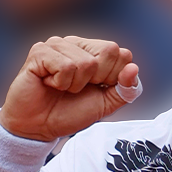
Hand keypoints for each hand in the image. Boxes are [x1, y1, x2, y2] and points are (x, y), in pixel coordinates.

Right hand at [0, 36, 139, 141]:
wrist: (38, 127)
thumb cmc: (69, 112)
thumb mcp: (106, 104)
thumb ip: (125, 89)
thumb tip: (133, 68)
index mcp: (94, 51)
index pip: (122, 54)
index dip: (113, 78)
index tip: (94, 88)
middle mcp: (77, 43)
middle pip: (109, 51)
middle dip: (97, 79)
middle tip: (76, 88)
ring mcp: (57, 44)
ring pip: (86, 62)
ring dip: (75, 84)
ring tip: (60, 87)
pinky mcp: (40, 51)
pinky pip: (65, 66)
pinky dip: (60, 83)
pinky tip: (48, 84)